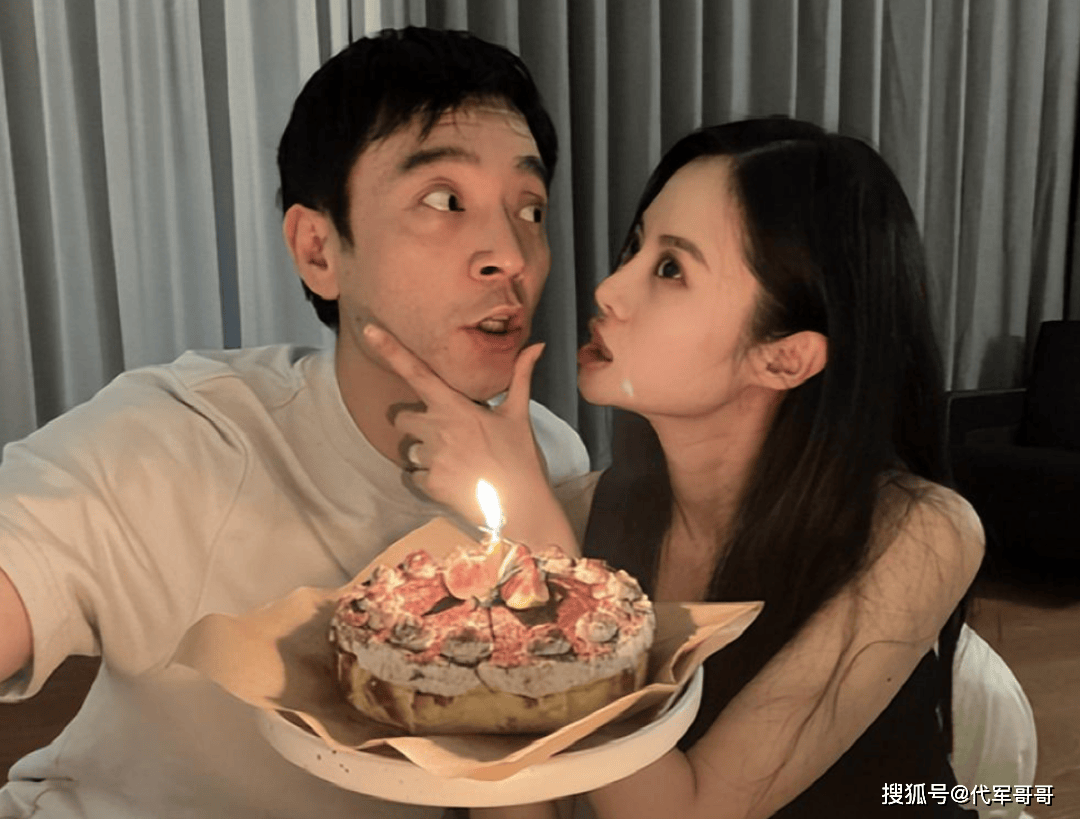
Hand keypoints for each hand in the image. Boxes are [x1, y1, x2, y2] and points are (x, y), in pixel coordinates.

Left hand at [363, 324, 549, 528]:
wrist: (522, 505)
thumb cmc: (521, 457)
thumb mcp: (519, 414)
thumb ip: (520, 376)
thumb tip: (538, 344)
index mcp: (456, 407)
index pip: (417, 373)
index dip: (391, 350)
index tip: (370, 330)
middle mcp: (438, 429)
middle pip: (402, 419)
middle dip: (416, 426)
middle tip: (445, 435)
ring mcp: (432, 458)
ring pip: (410, 451)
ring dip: (426, 455)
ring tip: (457, 463)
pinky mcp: (430, 484)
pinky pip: (416, 477)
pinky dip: (431, 480)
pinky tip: (456, 481)